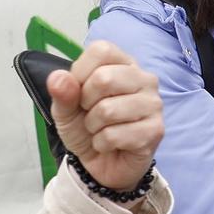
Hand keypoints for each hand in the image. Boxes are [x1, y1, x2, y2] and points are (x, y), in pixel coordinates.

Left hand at [49, 42, 163, 191]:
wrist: (101, 163)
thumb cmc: (87, 127)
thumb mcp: (65, 109)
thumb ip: (62, 93)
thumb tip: (57, 78)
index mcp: (124, 64)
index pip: (102, 50)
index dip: (80, 72)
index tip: (79, 91)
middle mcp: (144, 79)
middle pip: (104, 78)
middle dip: (85, 103)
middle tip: (91, 113)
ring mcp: (154, 104)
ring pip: (107, 110)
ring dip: (93, 127)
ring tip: (101, 130)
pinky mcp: (156, 130)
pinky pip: (114, 135)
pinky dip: (102, 144)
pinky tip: (111, 143)